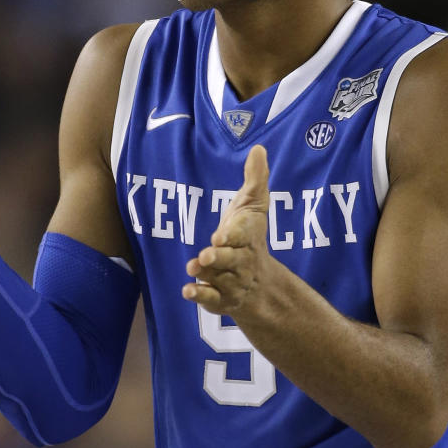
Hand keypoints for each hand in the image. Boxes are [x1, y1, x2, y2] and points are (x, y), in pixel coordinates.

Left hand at [183, 144, 273, 315]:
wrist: (260, 284)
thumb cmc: (250, 237)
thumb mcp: (254, 205)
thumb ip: (255, 179)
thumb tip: (258, 148)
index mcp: (248, 237)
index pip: (241, 235)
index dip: (231, 236)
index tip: (219, 236)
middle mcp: (241, 261)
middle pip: (230, 259)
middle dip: (218, 258)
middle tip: (205, 255)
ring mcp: (231, 281)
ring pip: (218, 278)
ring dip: (205, 274)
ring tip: (192, 268)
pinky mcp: (220, 299)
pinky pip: (210, 299)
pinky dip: (200, 296)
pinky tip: (187, 290)